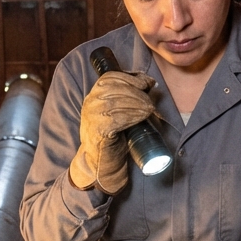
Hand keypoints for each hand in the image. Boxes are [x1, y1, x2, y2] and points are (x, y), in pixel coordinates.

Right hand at [69, 70, 155, 194]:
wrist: (100, 163)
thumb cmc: (113, 137)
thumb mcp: (119, 112)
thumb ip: (128, 97)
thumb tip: (150, 82)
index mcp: (93, 96)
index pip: (109, 77)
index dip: (130, 78)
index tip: (147, 84)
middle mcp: (90, 104)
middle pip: (115, 88)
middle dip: (136, 92)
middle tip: (151, 100)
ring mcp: (92, 117)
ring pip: (117, 102)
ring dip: (137, 103)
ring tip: (150, 109)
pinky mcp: (98, 130)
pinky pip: (117, 118)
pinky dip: (133, 115)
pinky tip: (142, 116)